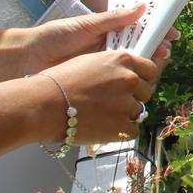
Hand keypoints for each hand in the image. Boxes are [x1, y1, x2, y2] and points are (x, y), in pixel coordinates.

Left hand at [0, 4, 150, 81]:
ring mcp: (106, 63)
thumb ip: (115, 17)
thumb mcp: (87, 23)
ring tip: (157, 64)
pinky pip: (121, 77)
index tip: (172, 34)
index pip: (140, 28)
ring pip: (135, 62)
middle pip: (142, 46)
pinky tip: (141, 79)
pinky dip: (133, 78)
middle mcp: (111, 46)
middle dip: (157, 47)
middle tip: (165, 51)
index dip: (158, 30)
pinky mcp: (100, 79)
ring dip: (148, 63)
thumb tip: (143, 6)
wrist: (30, 58)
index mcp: (110, 30)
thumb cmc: (56, 36)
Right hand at [31, 50, 159, 142]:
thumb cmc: (58, 83)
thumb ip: (113, 67)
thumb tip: (127, 74)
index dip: (143, 79)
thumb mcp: (90, 62)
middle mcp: (130, 79)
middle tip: (111, 103)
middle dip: (132, 97)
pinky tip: (103, 128)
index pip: (150, 70)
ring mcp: (128, 103)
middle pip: (145, 92)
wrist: (41, 105)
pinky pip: (132, 130)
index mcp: (123, 60)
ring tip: (101, 116)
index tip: (135, 86)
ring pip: (138, 111)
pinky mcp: (123, 126)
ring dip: (124, 115)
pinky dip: (120, 132)